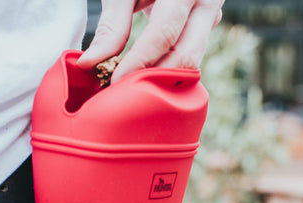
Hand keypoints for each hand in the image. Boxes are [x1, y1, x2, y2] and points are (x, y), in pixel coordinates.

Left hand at [77, 0, 224, 83]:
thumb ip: (111, 26)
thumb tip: (90, 63)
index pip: (163, 34)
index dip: (140, 62)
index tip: (116, 82)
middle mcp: (206, 2)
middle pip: (186, 56)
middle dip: (155, 80)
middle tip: (125, 94)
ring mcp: (212, 15)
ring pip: (192, 60)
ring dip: (162, 79)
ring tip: (132, 88)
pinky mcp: (207, 24)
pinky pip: (191, 54)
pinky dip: (167, 69)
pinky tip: (145, 77)